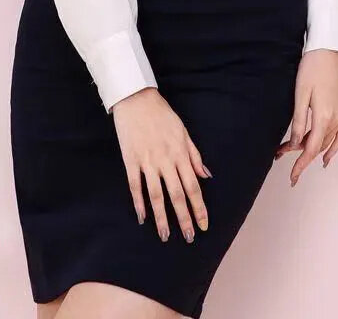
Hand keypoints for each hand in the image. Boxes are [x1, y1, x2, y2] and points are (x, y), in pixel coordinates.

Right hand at [112, 87, 210, 242]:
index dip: (199, 207)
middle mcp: (165, 160)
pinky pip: (135, 185)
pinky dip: (138, 203)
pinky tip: (142, 217)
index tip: (204, 225)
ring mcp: (146, 161)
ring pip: (155, 195)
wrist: (136, 98)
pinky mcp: (130, 160)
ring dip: (161, 217)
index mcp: (180, 153)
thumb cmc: (162, 114)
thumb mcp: (183, 131)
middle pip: (176, 195)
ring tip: (165, 236)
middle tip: (188, 237)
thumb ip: (194, 155)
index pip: (193, 187)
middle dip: (184, 219)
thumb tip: (207, 176)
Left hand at [275, 49, 337, 185]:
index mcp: (324, 117)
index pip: (310, 149)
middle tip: (280, 153)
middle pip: (317, 146)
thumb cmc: (312, 69)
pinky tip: (327, 156)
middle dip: (300, 155)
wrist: (329, 51)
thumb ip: (298, 121)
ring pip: (328, 142)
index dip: (300, 165)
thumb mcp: (300, 94)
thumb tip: (295, 144)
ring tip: (295, 154)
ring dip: (313, 150)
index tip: (292, 177)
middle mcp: (337, 120)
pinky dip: (334, 148)